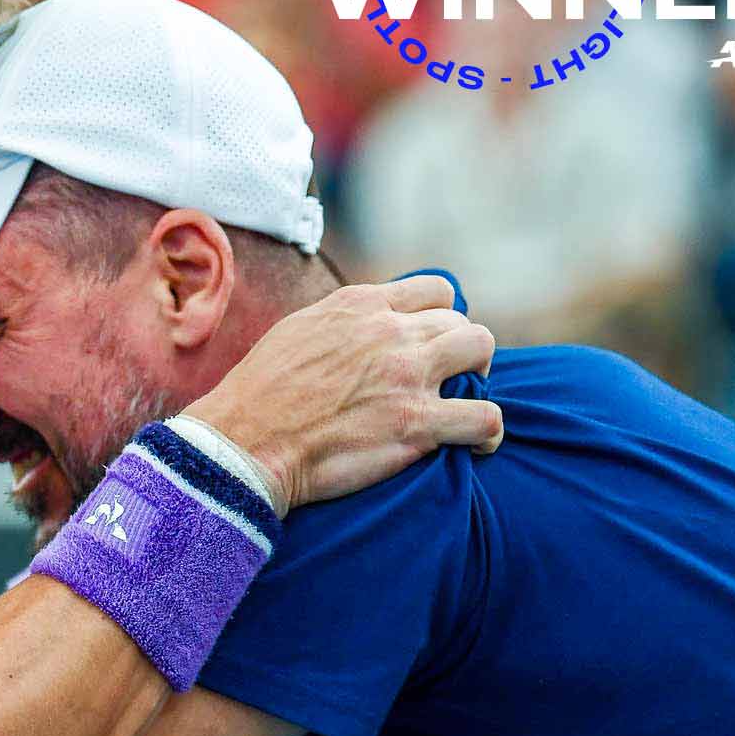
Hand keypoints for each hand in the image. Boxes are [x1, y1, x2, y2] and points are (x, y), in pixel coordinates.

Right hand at [182, 275, 503, 515]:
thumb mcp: (299, 330)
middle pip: (462, 323)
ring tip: (464, 405)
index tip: (429, 346)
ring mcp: (407, 375)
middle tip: (444, 382)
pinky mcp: (418, 424)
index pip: (436, 291)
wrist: (246, 443)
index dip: (440, 319)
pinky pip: (486, 417)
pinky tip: (476, 444)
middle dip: (460, 352)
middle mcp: (390, 331)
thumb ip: (343, 321)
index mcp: (360, 305)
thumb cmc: (260, 394)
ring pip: (482, 352)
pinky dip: (488, 432)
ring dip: (480, 379)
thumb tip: (365, 325)